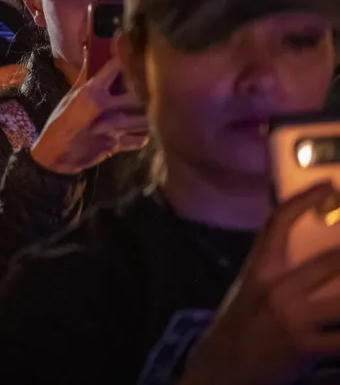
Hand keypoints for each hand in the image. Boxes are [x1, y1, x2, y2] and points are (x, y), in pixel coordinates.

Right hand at [28, 59, 148, 174]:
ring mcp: (114, 128)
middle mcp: (106, 108)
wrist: (55, 154)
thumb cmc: (60, 122)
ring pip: (144, 117)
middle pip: (138, 93)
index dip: (125, 61)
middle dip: (144, 89)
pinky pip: (141, 139)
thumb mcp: (70, 97)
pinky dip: (143, 135)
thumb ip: (85, 77)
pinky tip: (140, 130)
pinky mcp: (118, 145)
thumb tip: (89, 51)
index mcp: (92, 92)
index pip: (116, 68)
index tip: (131, 59)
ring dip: (147, 113)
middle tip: (148, 86)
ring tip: (148, 108)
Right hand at [181, 183, 339, 384]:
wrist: (223, 368)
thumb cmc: (242, 325)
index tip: (327, 186)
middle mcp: (276, 289)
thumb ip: (278, 270)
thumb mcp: (252, 289)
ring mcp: (293, 318)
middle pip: (331, 261)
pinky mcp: (306, 347)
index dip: (303, 201)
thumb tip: (316, 252)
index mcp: (259, 269)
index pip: (278, 223)